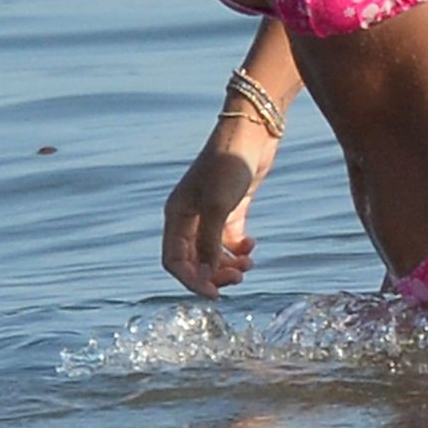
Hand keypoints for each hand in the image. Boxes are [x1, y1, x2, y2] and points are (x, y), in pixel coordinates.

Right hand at [162, 121, 277, 297]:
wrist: (252, 134)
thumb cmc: (229, 166)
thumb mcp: (218, 207)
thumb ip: (210, 244)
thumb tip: (205, 276)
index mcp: (176, 216)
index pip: (174, 260)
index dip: (191, 280)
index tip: (214, 294)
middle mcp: (189, 216)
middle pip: (194, 259)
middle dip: (214, 274)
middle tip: (238, 279)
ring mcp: (209, 212)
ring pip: (212, 251)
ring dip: (228, 264)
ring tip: (249, 265)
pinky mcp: (230, 206)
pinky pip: (228, 239)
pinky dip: (238, 248)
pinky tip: (251, 247)